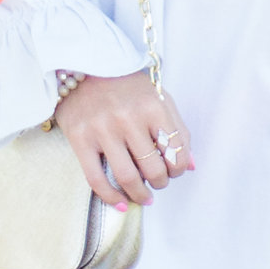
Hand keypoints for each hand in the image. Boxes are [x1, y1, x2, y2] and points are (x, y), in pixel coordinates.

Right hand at [55, 71, 193, 207]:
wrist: (84, 66)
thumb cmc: (126, 85)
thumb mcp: (159, 98)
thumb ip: (177, 130)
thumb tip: (189, 165)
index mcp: (153, 107)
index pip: (176, 152)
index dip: (178, 169)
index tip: (173, 171)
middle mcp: (128, 118)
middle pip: (153, 168)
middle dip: (160, 182)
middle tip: (157, 182)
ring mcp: (102, 129)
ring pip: (127, 177)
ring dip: (140, 194)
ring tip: (143, 196)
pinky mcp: (80, 138)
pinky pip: (96, 179)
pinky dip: (111, 197)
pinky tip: (121, 202)